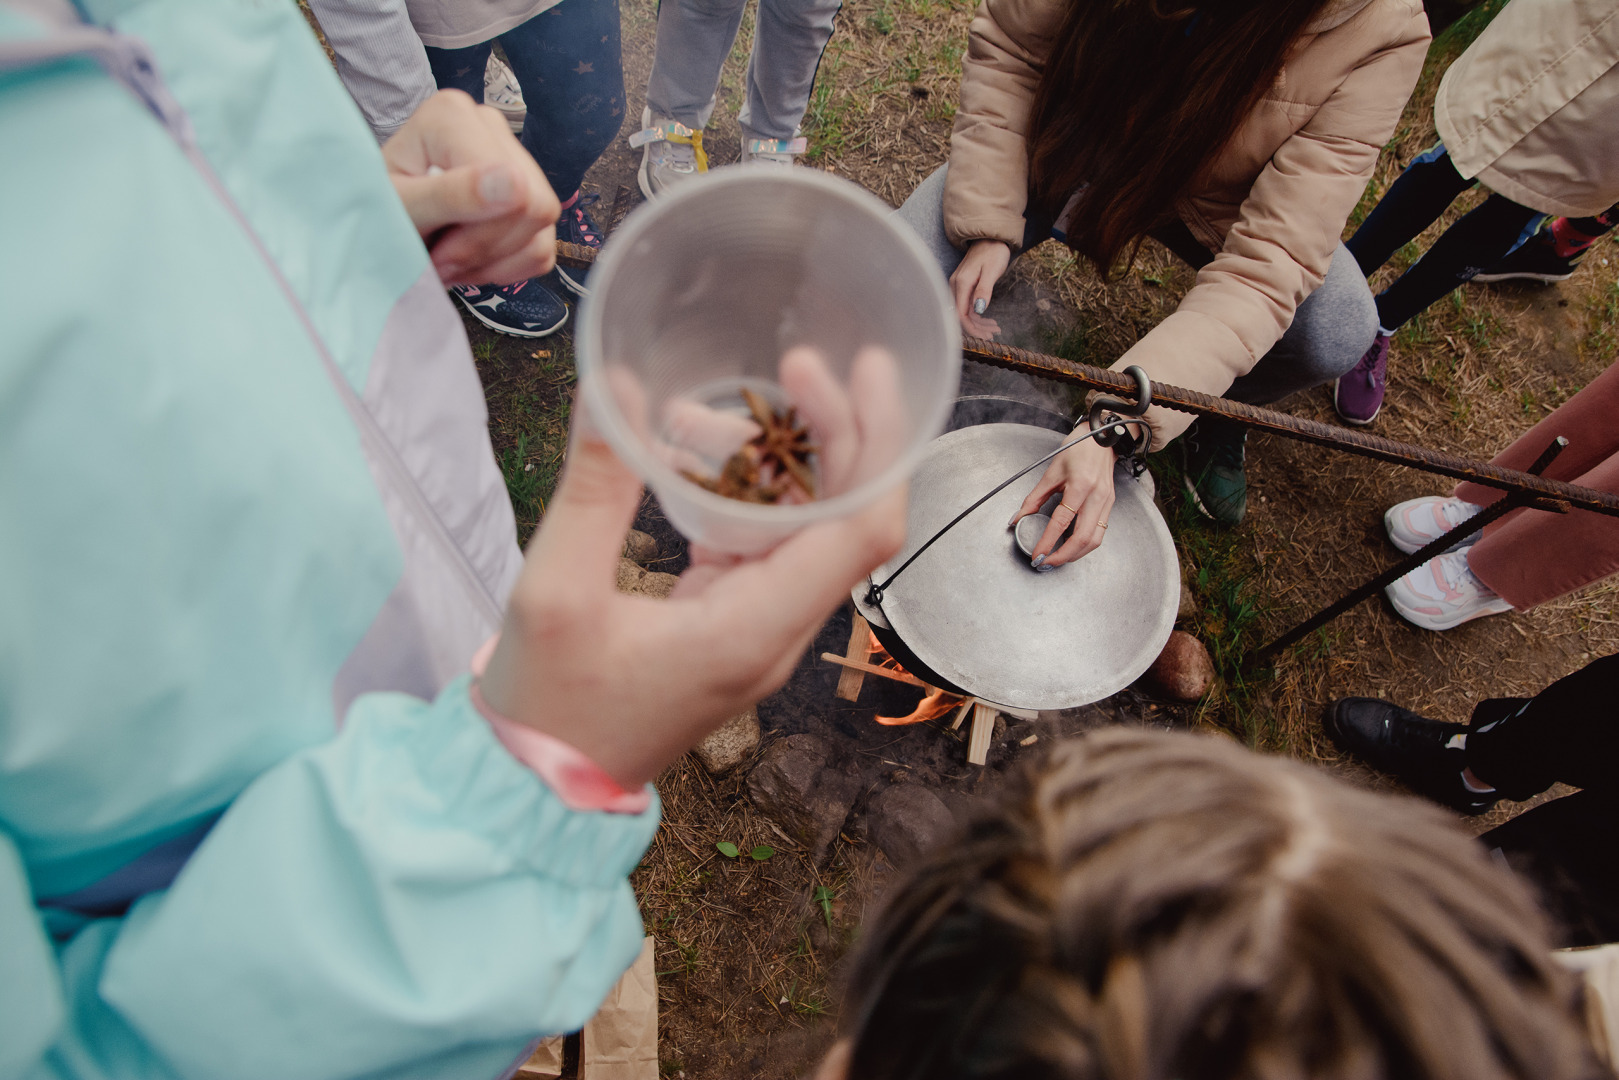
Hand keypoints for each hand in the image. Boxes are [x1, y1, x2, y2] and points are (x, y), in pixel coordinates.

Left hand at [383, 89, 560, 285]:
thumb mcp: (400, 209)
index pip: (515, 188)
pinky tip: (471, 260)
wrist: (373, 225)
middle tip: (442, 261)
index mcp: (454, 116)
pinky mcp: (525, 191)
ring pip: (543, 226)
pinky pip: (543, 242)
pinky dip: (508, 265)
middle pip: (535, 205)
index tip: (437, 254)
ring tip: (451, 261)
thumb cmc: (373, 213)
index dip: (480, 237)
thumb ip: (450, 195)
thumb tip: (515, 184)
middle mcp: (489, 125)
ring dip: (496, 261)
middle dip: (488, 249)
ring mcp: (512, 156)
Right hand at [478, 359, 907, 789]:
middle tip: (798, 361)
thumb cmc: (547, 706)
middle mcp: (777, 631)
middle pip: (847, 517)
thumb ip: (595, 485)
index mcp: (755, 629)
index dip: (881, 445)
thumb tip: (616, 382)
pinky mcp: (730, 625)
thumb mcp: (555, 589)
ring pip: (804, 526)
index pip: (864, 532)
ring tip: (701, 409)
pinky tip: (689, 452)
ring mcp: (758, 630)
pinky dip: (741, 491)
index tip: (870, 372)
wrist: (537, 789)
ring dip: (776, 458)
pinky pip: (762, 544)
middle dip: (834, 430)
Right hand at [949, 239, 1010, 338]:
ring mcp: (958, 287)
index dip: (972, 329)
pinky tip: (990, 321)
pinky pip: (968, 307)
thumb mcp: (992, 271)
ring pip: (965, 313)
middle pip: (961, 316)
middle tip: (994, 334)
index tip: (986, 336)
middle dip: (977, 329)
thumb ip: (984, 290)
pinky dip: (978, 316)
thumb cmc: (993, 252)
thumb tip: (979, 310)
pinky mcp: (963, 288)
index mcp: (961, 284)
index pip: (961, 315)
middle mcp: (955, 287)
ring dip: (979, 324)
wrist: (990, 237)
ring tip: (995, 329)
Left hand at [1009, 432, 1116, 567]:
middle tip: (1046, 563)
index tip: (1038, 554)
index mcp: (1080, 486)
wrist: (1101, 439)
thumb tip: (1018, 518)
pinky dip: (1085, 545)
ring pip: (1095, 540)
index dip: (1048, 541)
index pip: (1062, 522)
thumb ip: (1034, 498)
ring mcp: (1106, 502)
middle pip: (1083, 538)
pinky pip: (1100, 533)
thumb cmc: (1077, 449)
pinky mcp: (1110, 505)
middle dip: (1063, 556)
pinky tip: (1072, 547)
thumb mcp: (1051, 472)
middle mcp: (1096, 496)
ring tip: (1058, 559)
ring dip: (1076, 554)